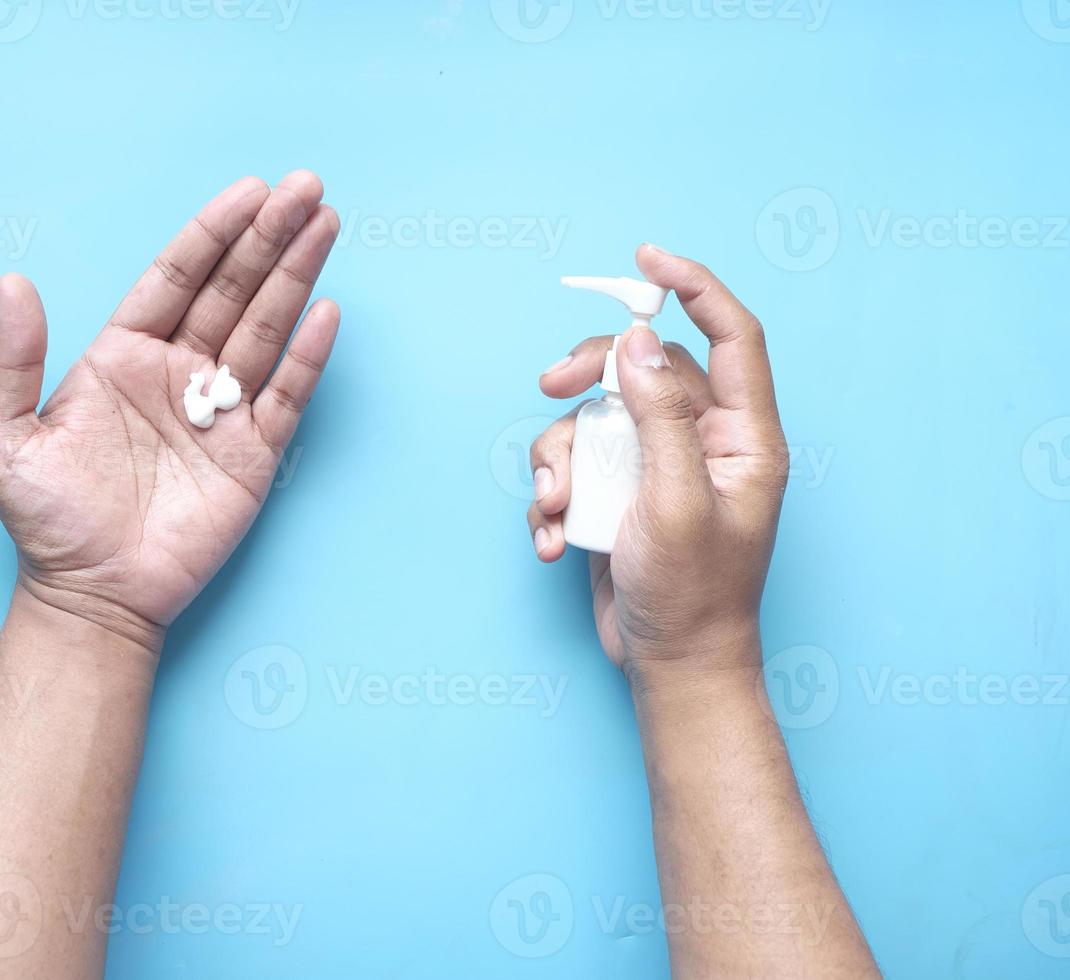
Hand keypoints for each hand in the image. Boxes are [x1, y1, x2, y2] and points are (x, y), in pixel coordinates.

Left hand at [0, 172, 340, 648]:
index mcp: (123, 356)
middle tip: (307, 188)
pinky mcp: (252, 457)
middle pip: (232, 291)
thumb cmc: (44, 520)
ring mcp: (219, 413)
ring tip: (326, 224)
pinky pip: (286, 398)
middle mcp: (177, 373)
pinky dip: (307, 357)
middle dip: (269, 238)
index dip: (212, 233)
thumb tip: (13, 281)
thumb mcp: (4, 440)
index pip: (177, 278)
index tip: (250, 191)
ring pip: (265, 331)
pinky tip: (327, 312)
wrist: (90, 596)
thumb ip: (14, 361)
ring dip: (297, 276)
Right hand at [528, 245, 788, 677]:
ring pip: (596, 416)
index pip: (731, 336)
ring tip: (555, 508)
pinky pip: (574, 465)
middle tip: (549, 384)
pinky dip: (552, 497)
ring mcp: (655, 467)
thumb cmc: (693, 595)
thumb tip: (636, 341)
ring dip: (559, 457)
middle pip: (642, 367)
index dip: (694, 286)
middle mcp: (701, 442)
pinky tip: (554, 539)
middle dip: (589, 373)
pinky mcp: (618, 495)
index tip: (646, 258)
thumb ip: (660, 416)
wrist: (669, 666)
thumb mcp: (676, 502)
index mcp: (744, 437)